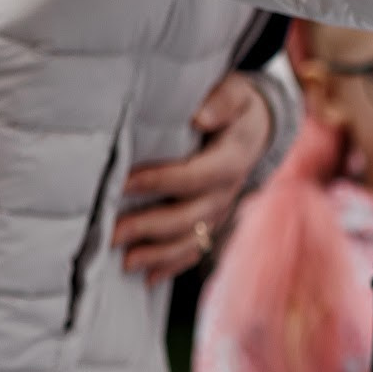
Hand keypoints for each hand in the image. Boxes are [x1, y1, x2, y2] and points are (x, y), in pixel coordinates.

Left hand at [115, 74, 270, 279]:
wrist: (260, 127)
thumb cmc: (236, 105)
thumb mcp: (235, 92)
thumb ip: (221, 101)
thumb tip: (200, 117)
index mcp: (232, 159)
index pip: (195, 175)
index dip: (160, 181)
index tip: (124, 183)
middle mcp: (230, 191)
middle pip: (190, 216)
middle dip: (150, 227)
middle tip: (112, 233)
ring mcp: (222, 210)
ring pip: (192, 239)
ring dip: (158, 254)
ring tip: (125, 262)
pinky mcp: (215, 221)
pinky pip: (197, 248)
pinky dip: (172, 265)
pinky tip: (147, 279)